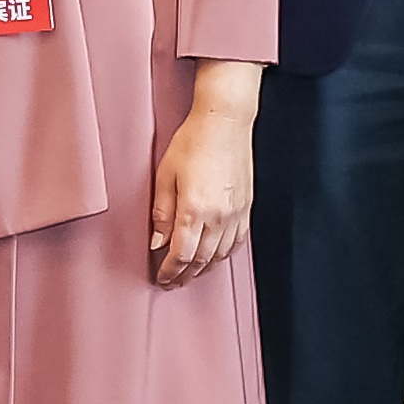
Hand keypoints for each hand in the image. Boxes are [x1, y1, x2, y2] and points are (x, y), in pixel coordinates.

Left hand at [149, 71, 258, 286]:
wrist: (225, 121)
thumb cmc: (193, 141)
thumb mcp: (165, 174)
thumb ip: (161, 212)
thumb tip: (157, 242)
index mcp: (195, 209)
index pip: (181, 255)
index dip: (170, 271)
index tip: (161, 278)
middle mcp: (219, 216)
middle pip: (201, 260)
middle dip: (185, 275)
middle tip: (173, 282)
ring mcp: (236, 213)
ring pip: (221, 255)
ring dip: (204, 269)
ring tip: (191, 274)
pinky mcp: (246, 207)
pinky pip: (236, 242)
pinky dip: (224, 255)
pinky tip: (215, 258)